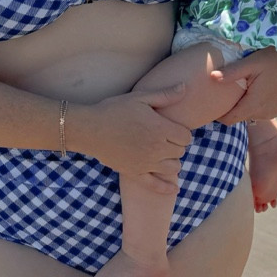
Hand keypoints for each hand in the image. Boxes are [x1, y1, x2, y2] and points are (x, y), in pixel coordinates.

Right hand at [67, 83, 191, 191]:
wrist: (90, 129)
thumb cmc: (114, 110)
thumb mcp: (140, 97)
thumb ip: (164, 95)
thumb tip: (184, 87)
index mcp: (160, 129)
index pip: (186, 137)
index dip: (182, 132)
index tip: (173, 129)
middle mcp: (156, 148)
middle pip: (180, 152)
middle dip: (176, 145)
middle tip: (165, 139)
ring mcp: (146, 163)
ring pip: (173, 168)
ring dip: (172, 161)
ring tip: (163, 154)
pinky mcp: (135, 173)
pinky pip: (155, 185)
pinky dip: (166, 188)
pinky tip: (174, 189)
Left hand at [216, 47, 276, 124]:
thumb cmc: (275, 56)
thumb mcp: (252, 63)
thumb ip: (231, 73)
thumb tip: (211, 77)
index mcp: (255, 105)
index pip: (229, 120)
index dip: (218, 114)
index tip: (210, 103)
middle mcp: (264, 113)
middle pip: (239, 117)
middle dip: (230, 107)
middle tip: (222, 91)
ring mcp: (273, 112)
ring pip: (249, 114)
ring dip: (242, 104)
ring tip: (239, 87)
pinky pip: (260, 110)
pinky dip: (253, 103)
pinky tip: (253, 88)